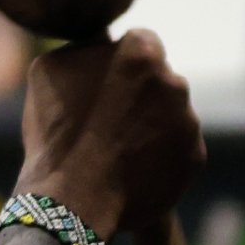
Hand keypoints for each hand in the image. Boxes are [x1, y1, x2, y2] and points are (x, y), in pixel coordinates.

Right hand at [15, 28, 203, 238]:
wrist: (73, 202)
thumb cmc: (56, 135)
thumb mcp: (49, 71)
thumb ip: (84, 48)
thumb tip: (98, 43)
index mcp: (141, 52)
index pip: (140, 42)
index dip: (119, 62)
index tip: (102, 83)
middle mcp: (174, 82)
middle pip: (159, 79)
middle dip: (138, 94)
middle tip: (105, 121)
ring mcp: (189, 121)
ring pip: (170, 114)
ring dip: (149, 125)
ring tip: (114, 150)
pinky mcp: (195, 157)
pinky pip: (177, 148)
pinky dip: (158, 155)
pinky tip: (130, 170)